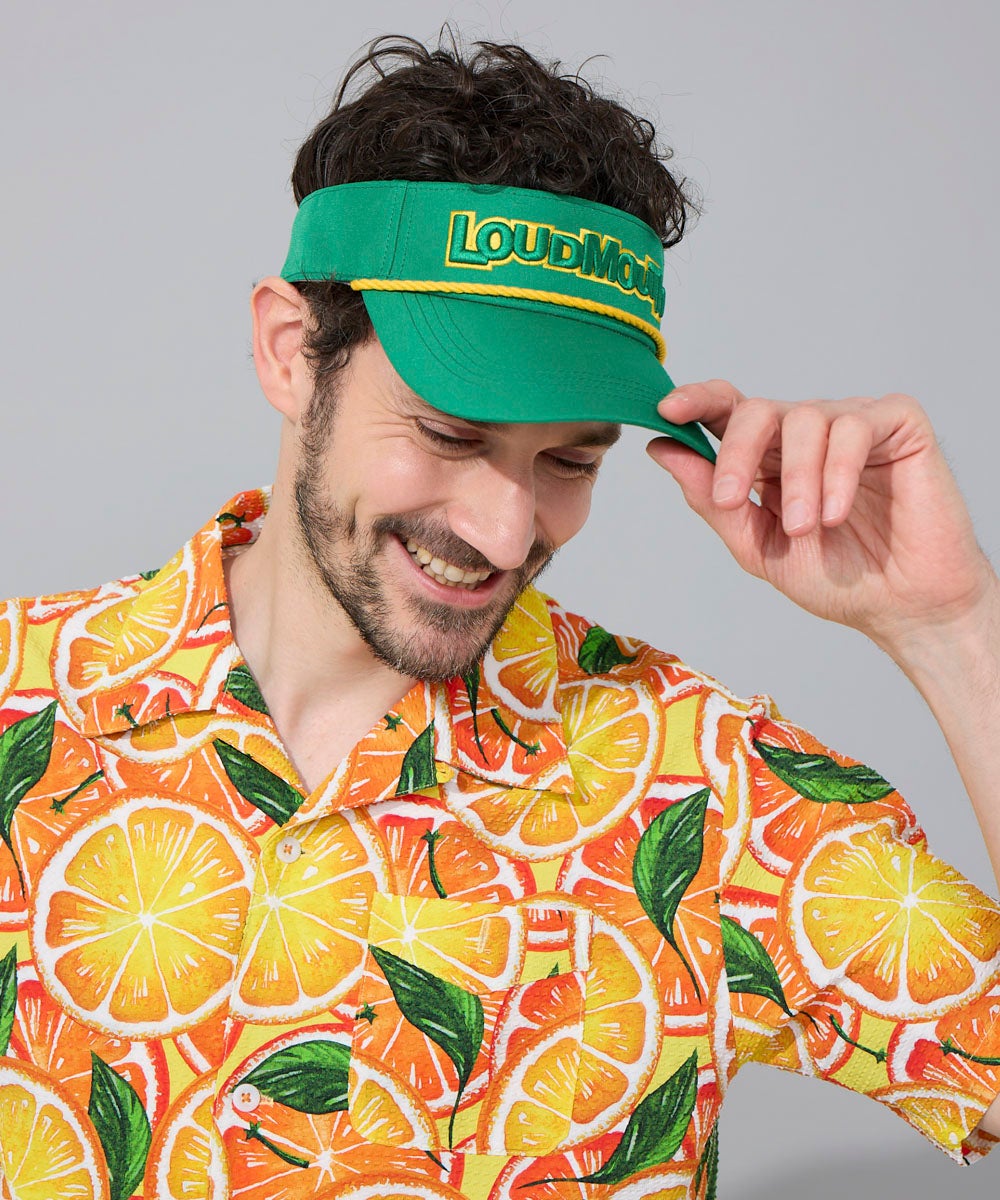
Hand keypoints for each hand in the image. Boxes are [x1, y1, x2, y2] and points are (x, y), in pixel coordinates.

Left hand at [646, 381, 997, 649]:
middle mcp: (807, 434)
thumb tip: (663, 449)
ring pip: (805, 418)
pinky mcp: (898, 425)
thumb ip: (711, 499)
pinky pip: (855, 426)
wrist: (902, 608)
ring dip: (796, 478)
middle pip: (756, 409)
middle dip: (735, 452)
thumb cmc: (836, 579)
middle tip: (729, 498)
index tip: (667, 411)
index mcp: (769, 458)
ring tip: (804, 527)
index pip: (728, 411)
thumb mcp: (757, 546)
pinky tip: (836, 512)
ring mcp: (852, 424)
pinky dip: (837, 471)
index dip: (697, 401)